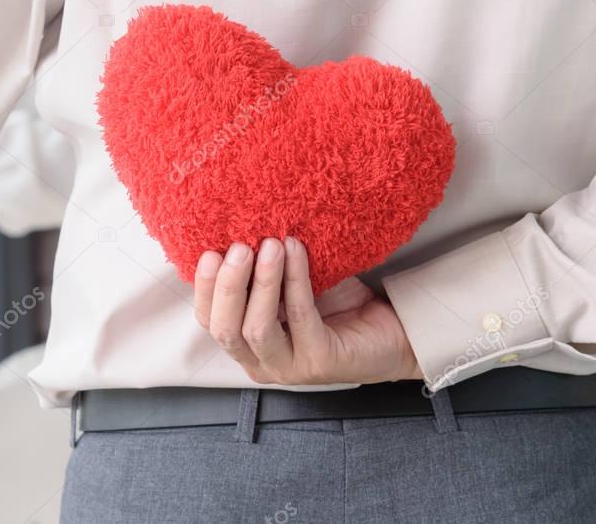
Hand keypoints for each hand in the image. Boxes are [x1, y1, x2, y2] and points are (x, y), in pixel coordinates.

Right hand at [194, 237, 422, 385]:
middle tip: (239, 247)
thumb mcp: (288, 284)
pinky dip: (295, 279)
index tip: (209, 251)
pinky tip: (298, 251)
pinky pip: (300, 317)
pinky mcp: (319, 362)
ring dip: (261, 282)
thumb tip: (242, 228)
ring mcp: (289, 368)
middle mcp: (261, 362)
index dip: (204, 288)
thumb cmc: (336, 305)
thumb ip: (262, 271)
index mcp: (246, 344)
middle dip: (227, 286)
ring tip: (270, 245)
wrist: (391, 330)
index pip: (209, 321)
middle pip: (225, 330)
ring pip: (256, 329)